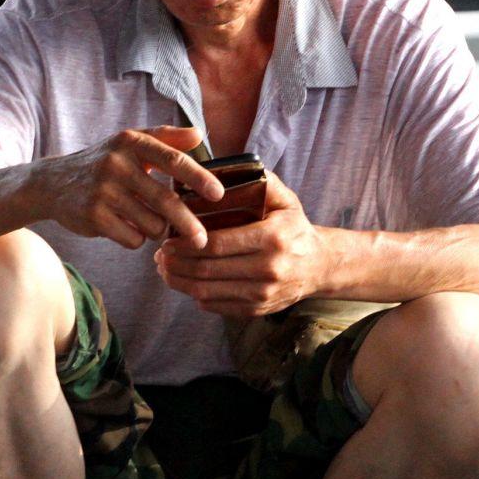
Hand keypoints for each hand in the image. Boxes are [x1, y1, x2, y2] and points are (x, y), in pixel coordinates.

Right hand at [34, 127, 225, 251]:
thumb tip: (199, 135)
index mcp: (130, 142)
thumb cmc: (103, 162)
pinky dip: (136, 238)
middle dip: (188, 224)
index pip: (172, 160)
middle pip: (166, 200)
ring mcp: (103, 191)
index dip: (198, 178)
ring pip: (151, 224)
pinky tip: (124, 227)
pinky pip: (132, 238)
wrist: (53, 182)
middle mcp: (116, 163)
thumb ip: (165, 138)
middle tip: (202, 240)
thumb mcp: (129, 143)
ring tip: (147, 220)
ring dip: (157, 230)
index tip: (218, 195)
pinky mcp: (93, 216)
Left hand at [154, 178, 331, 317]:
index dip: (186, 244)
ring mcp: (263, 294)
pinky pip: (216, 306)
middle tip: (159, 254)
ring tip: (165, 269)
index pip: (218, 244)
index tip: (167, 239)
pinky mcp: (257, 310)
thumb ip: (262, 182)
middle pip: (207, 269)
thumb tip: (230, 168)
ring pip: (207, 292)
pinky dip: (195, 295)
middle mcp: (268, 269)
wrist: (319, 266)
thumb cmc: (295, 228)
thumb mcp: (286, 200)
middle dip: (176, 263)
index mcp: (272, 239)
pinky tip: (185, 282)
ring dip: (179, 282)